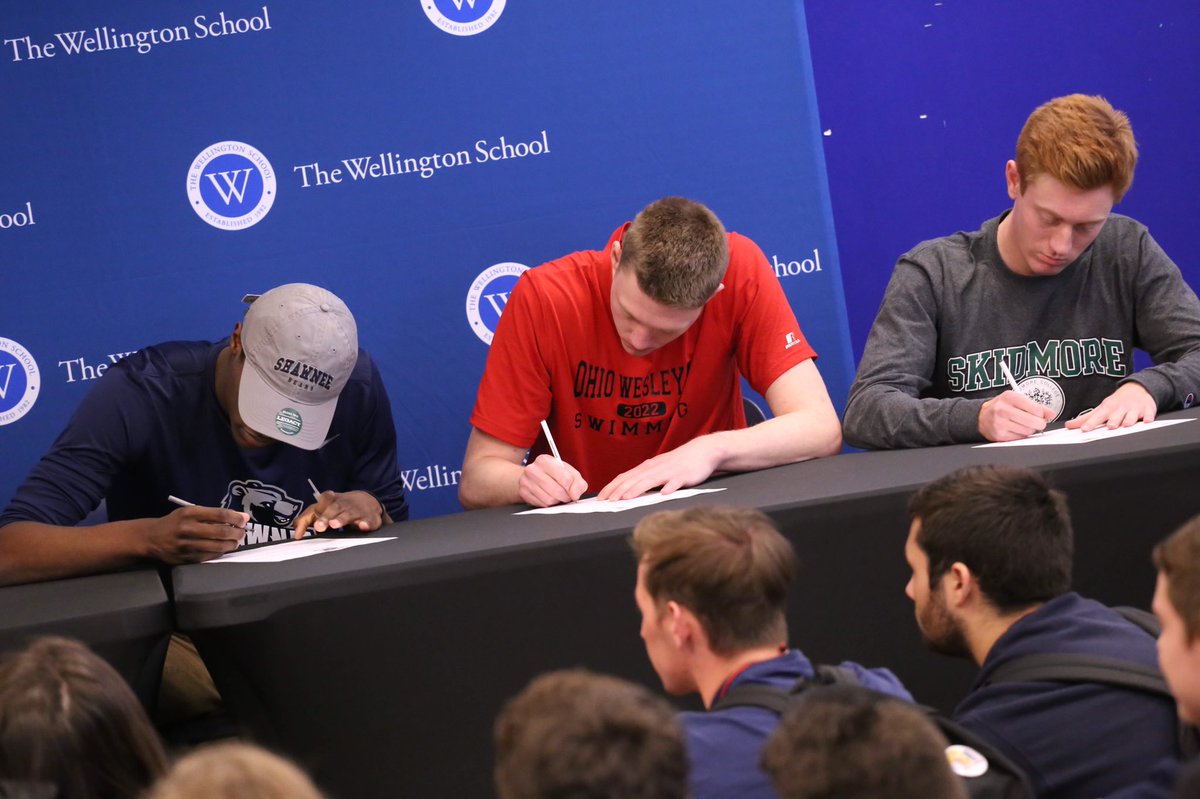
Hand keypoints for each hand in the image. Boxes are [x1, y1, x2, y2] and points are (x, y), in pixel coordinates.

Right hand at [147, 506, 247, 563]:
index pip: (220, 514)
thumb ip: (215, 514)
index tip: (244, 520)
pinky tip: (224, 548)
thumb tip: (242, 517)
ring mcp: (187, 545)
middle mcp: (188, 528)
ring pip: (218, 546)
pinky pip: (210, 556)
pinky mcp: (186, 558)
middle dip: (237, 532)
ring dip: (232, 544)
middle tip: (242, 532)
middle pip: (221, 531)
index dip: (236, 518)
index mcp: (189, 513)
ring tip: (235, 541)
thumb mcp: (190, 512)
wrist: (151, 538)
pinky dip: (221, 552)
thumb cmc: (175, 522)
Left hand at [293, 491, 386, 537]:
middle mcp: (345, 504)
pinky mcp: (370, 518)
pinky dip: (366, 523)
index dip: (318, 510)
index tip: (313, 523)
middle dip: (327, 516)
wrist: (367, 501)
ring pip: (350, 513)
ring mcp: (358, 510)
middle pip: (335, 508)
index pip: (324, 501)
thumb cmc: (340, 507)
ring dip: (342, 518)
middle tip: (320, 526)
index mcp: (333, 500)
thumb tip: (296, 535)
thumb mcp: (323, 509)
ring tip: (335, 525)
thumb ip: (306, 520)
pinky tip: (362, 526)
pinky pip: (369, 520)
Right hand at [519, 454, 586, 507]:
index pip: (565, 478)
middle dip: (566, 496)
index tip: (573, 490)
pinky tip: (549, 496)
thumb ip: (578, 482)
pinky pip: (542, 505)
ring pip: (549, 500)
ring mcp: (526, 482)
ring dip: (557, 501)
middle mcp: (533, 469)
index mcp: (545, 460)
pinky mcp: (524, 493)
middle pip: (557, 491)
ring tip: (557, 495)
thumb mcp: (568, 472)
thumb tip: (575, 494)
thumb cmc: (552, 473)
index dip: (573, 488)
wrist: (533, 476)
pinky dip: (549, 504)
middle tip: (566, 495)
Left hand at [598, 437, 721, 500]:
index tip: (600, 498)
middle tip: (607, 501)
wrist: (702, 451)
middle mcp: (655, 468)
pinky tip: (664, 493)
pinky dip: (669, 487)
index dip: (612, 487)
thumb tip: (627, 491)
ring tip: (626, 498)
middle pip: (634, 479)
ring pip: (650, 480)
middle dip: (619, 490)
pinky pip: (676, 481)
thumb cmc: (678, 463)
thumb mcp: (658, 469)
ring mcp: (669, 471)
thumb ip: (645, 479)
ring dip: (637, 488)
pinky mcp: (684, 475)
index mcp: (647, 467)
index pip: (625, 477)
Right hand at [978, 390, 1055, 441]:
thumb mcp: (1016, 400)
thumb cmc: (1001, 407)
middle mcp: (1003, 409)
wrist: (981, 417)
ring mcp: (1000, 423)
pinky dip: (1021, 435)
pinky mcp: (999, 435)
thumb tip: (1051, 414)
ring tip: (1023, 424)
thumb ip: (1035, 406)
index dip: (1041, 413)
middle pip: (1033, 421)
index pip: (1035, 408)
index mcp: (1009, 397)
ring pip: (1028, 431)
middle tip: (1037, 422)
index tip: (1040, 414)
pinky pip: (1020, 438)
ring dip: (1030, 430)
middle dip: (1039, 423)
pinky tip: (1016, 429)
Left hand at [1065, 382, 1156, 431]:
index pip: (1097, 416)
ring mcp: (1134, 409)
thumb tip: (1068, 425)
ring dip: (1129, 420)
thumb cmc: (1117, 402)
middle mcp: (1120, 408)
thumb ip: (1086, 418)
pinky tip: (1147, 421)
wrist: (1138, 389)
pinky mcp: (1148, 409)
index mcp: (1108, 408)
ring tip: (1126, 425)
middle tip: (1110, 426)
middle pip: (1116, 416)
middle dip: (1113, 420)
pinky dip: (1148, 417)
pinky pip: (1149, 414)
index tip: (1085, 429)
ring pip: (1132, 416)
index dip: (1091, 423)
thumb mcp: (1102, 408)